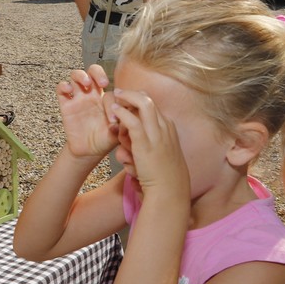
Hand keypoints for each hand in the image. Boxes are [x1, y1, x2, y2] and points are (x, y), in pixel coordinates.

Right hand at [56, 65, 117, 157]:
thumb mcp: (116, 135)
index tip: (113, 120)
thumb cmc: (105, 140)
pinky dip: (63, 85)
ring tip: (86, 84)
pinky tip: (68, 90)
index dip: (114, 102)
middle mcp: (93, 95)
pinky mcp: (66, 105)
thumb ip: (120, 127)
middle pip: (93, 71)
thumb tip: (119, 121)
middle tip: (103, 82)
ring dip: (81, 75)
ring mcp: (78, 98)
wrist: (88, 151)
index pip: (111, 91)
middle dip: (98, 73)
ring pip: (76, 75)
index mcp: (108, 99)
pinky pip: (61, 89)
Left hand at [106, 88, 188, 204]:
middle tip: (120, 93)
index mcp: (169, 129)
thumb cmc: (162, 176)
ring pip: (143, 104)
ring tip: (116, 98)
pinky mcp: (145, 143)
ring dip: (128, 98)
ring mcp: (156, 134)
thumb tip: (128, 140)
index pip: (153, 106)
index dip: (139, 100)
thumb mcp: (159, 154)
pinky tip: (115, 111)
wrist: (169, 190)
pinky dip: (123, 113)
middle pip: (149, 100)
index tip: (127, 101)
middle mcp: (165, 127)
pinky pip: (133, 121)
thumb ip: (146, 143)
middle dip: (133, 94)